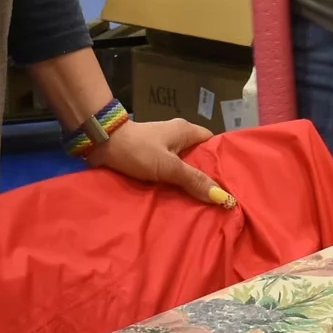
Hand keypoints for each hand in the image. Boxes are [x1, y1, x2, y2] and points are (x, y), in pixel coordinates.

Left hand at [86, 117, 231, 206]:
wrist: (102, 144)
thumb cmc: (138, 150)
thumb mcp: (168, 167)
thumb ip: (194, 180)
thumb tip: (222, 197)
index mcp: (187, 130)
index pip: (213, 144)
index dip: (221, 161)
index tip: (231, 181)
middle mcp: (178, 136)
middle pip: (200, 157)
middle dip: (207, 176)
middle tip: (219, 197)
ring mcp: (164, 146)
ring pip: (184, 165)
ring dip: (189, 181)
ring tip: (203, 202)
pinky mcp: (151, 156)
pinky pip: (170, 170)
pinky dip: (175, 182)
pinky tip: (180, 198)